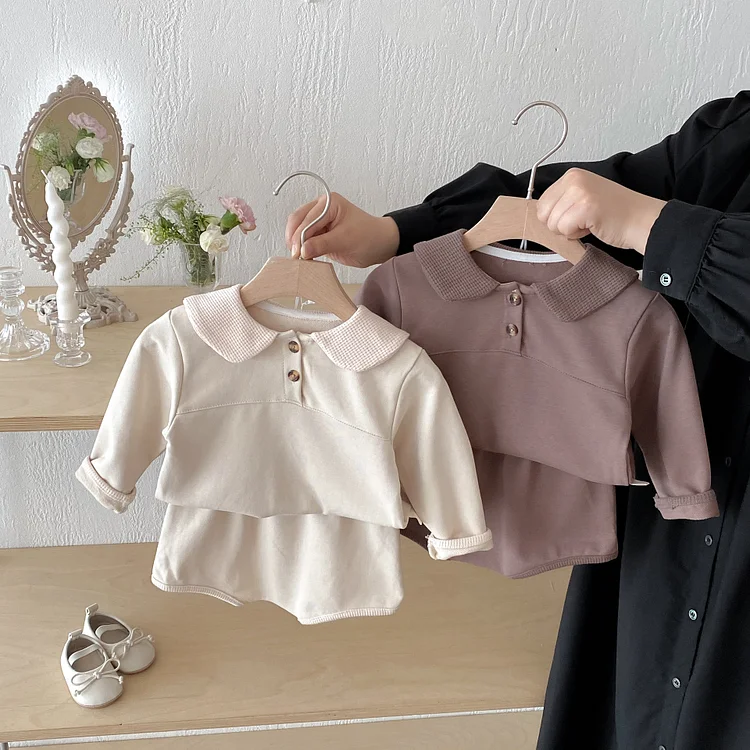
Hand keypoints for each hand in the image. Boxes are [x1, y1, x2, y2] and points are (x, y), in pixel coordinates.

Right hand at [285, 193, 399, 267]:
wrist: (380, 245)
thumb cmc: (369, 237)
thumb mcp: (345, 240)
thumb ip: (322, 244)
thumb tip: (302, 250)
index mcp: (328, 203)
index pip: (307, 218)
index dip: (300, 236)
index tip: (298, 253)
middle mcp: (321, 208)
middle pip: (297, 221)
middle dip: (294, 239)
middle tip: (295, 256)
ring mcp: (319, 221)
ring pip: (298, 231)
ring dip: (296, 244)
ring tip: (299, 259)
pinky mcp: (319, 234)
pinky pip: (304, 240)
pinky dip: (302, 249)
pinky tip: (304, 258)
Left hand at [537, 168, 666, 253]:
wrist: (642, 220)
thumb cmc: (614, 213)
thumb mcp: (583, 196)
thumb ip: (562, 201)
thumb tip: (540, 214)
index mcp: (572, 175)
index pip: (542, 204)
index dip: (557, 216)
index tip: (578, 213)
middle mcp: (574, 180)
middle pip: (543, 215)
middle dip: (560, 224)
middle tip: (583, 219)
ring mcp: (579, 192)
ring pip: (553, 224)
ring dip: (570, 230)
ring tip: (591, 221)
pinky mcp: (585, 207)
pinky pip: (564, 230)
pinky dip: (577, 235)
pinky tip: (594, 226)